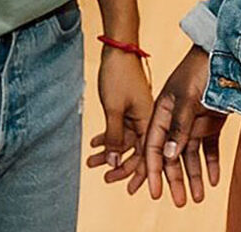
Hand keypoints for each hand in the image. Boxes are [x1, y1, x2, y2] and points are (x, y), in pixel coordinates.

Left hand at [87, 47, 154, 192]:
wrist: (118, 50)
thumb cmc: (118, 76)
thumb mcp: (113, 109)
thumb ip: (115, 137)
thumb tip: (115, 164)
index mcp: (150, 121)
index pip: (147, 156)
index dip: (138, 174)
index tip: (129, 190)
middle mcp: (147, 120)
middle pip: (136, 151)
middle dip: (120, 166)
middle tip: (105, 179)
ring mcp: (138, 114)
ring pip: (125, 140)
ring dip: (109, 151)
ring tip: (91, 162)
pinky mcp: (129, 108)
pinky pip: (120, 128)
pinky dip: (108, 136)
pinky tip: (94, 143)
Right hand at [141, 47, 226, 206]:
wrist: (226, 52)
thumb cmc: (201, 69)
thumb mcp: (187, 97)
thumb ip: (178, 126)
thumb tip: (167, 155)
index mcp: (162, 110)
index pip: (152, 145)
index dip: (152, 169)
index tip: (154, 192)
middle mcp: (176, 118)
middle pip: (171, 155)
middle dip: (175, 179)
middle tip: (179, 202)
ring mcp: (195, 120)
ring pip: (191, 154)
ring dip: (193, 176)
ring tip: (197, 197)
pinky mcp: (212, 120)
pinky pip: (210, 147)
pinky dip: (211, 163)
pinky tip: (212, 180)